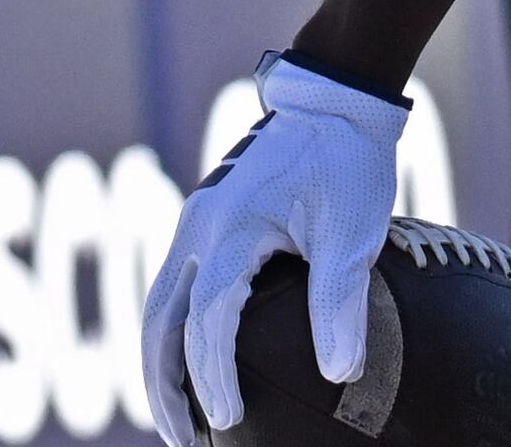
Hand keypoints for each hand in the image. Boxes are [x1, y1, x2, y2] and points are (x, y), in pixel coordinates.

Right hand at [141, 56, 408, 444]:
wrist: (335, 99)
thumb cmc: (347, 162)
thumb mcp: (352, 233)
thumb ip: (340, 303)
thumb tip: (342, 372)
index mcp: (229, 231)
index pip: (208, 322)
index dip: (214, 377)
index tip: (231, 422)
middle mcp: (197, 227)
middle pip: (158, 322)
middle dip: (165, 387)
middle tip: (186, 440)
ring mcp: (196, 221)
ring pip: (158, 305)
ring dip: (162, 362)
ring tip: (182, 417)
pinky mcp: (206, 220)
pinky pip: (176, 285)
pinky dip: (176, 330)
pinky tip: (197, 360)